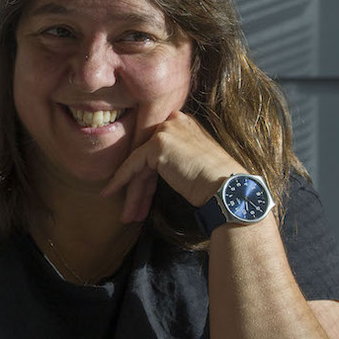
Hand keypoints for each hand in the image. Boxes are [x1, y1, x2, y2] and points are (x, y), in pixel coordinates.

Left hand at [101, 111, 241, 223]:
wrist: (227, 187)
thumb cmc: (218, 182)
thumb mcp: (195, 162)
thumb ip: (177, 157)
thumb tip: (158, 169)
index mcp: (185, 124)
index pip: (157, 150)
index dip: (148, 175)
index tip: (140, 195)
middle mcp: (175, 122)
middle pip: (147, 158)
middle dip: (139, 187)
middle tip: (132, 210)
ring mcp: (166, 131)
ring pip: (140, 165)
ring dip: (133, 193)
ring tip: (127, 216)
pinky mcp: (157, 145)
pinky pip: (132, 166)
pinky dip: (120, 181)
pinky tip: (110, 193)